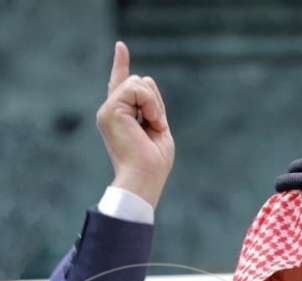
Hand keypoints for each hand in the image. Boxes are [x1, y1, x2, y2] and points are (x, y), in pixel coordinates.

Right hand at [96, 41, 174, 208]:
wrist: (144, 177)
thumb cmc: (153, 162)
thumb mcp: (158, 127)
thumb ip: (152, 105)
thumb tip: (145, 78)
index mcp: (122, 117)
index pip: (121, 86)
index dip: (120, 65)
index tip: (120, 47)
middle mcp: (111, 111)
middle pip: (139, 83)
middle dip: (156, 102)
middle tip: (156, 127)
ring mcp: (108, 110)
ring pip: (137, 83)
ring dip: (154, 104)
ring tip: (153, 126)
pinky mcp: (109, 110)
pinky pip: (135, 88)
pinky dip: (150, 104)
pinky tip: (150, 121)